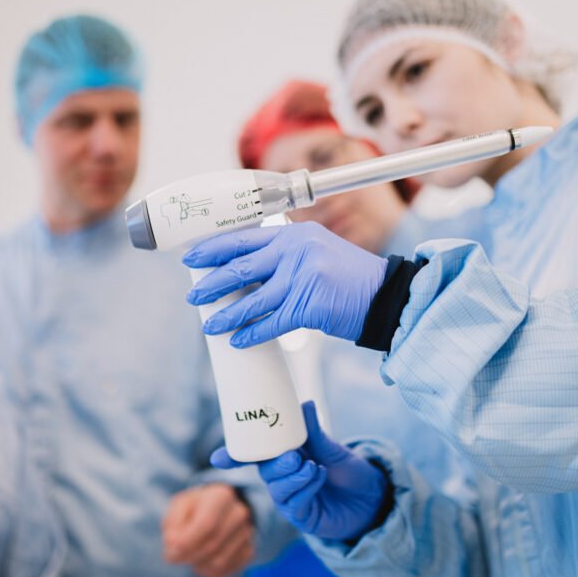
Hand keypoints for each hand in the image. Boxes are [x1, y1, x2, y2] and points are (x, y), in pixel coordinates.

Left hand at [161, 483, 254, 576]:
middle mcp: (239, 513)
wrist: (222, 509)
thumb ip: (172, 524)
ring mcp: (247, 533)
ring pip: (218, 562)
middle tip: (174, 556)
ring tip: (190, 554)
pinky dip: (207, 571)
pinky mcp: (249, 551)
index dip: (187, 543)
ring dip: (197, 564)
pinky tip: (202, 560)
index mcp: (221, 496)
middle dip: (188, 556)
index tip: (170, 552)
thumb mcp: (180, 506)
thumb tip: (173, 545)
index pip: (207, 525)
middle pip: (212, 545)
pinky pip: (225, 571)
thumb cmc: (196, 508)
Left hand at [184, 221, 386, 347]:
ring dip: (227, 315)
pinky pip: (272, 323)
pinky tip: (238, 340)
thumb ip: (285, 255)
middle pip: (240, 268)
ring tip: (209, 325)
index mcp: (293, 235)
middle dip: (212, 285)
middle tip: (194, 296)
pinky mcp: (309, 306)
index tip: (192, 258)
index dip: (213, 249)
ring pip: (252, 300)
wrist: (385, 296)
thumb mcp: (316, 251)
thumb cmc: (349, 278)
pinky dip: (252, 333)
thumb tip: (246, 271)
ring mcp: (302, 278)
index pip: (243, 238)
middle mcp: (296, 252)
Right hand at [211, 401, 389, 540]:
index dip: (232, 458)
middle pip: (265, 471)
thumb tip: (305, 403)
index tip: (218, 459)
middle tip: (295, 456)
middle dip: (276, 464)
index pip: (253, 457)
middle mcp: (282, 478)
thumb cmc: (348, 471)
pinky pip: (293, 504)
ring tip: (312, 466)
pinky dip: (305, 489)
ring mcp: (290, 499)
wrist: (372, 498)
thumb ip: (315, 431)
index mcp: (284, 457)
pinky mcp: (301, 516)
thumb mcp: (331, 448)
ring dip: (293, 477)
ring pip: (277, 489)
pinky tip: (319, 477)